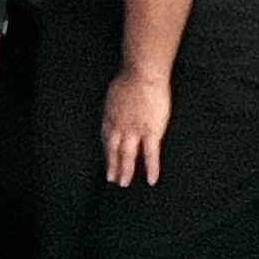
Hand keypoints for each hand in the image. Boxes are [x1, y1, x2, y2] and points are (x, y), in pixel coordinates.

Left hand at [102, 70, 172, 186]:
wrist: (142, 75)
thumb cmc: (130, 80)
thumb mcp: (114, 95)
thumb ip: (115, 107)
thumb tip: (116, 109)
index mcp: (110, 117)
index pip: (106, 139)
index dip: (107, 152)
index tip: (107, 162)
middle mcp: (118, 127)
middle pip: (113, 150)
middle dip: (112, 166)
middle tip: (111, 180)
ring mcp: (134, 131)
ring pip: (127, 156)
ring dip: (125, 171)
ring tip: (124, 183)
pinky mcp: (151, 132)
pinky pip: (150, 155)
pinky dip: (151, 169)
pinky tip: (151, 180)